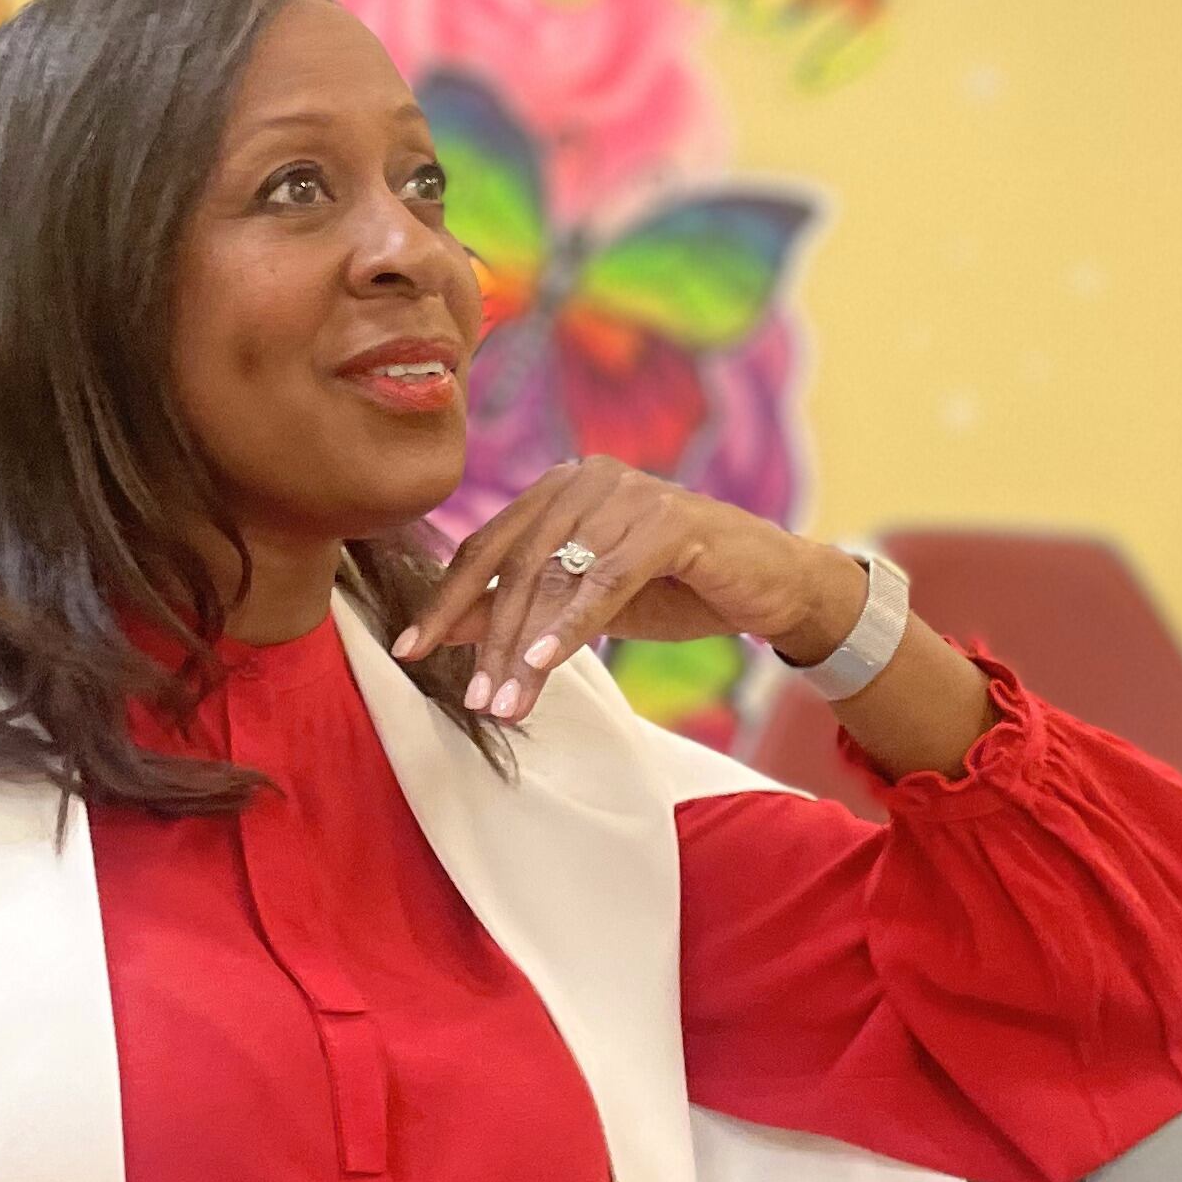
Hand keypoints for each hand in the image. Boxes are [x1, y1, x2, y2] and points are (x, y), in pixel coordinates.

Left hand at [392, 456, 863, 721]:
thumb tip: (448, 628)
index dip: (446, 599)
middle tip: (473, 699)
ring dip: (525, 647)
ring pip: (557, 577)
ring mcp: (629, 493)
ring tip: (506, 703)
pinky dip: (570, 625)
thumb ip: (521, 605)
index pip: (487, 545)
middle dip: (488, 637)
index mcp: (560, 488)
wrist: (771, 585)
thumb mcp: (586, 603)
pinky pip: (605, 580)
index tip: (410, 650)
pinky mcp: (668, 521)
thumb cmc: (676, 589)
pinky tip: (544, 663)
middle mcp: (587, 478)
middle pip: (515, 562)